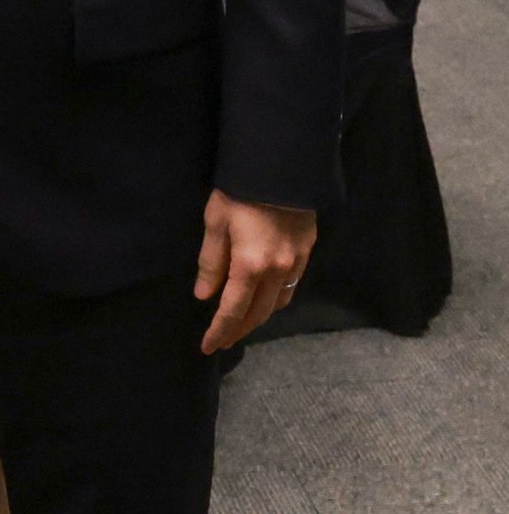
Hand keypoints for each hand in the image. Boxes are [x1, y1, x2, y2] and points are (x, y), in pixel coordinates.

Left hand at [194, 189, 316, 354]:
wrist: (281, 165)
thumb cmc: (239, 191)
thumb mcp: (215, 222)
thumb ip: (211, 262)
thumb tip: (205, 296)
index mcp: (250, 265)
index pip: (233, 310)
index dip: (220, 331)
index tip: (208, 347)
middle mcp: (278, 271)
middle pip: (259, 313)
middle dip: (240, 330)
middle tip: (224, 341)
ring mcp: (296, 262)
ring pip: (279, 302)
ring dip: (260, 317)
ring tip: (242, 323)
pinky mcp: (307, 250)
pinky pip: (292, 285)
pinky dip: (277, 298)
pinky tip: (267, 298)